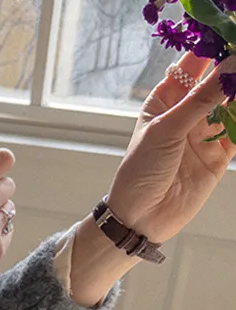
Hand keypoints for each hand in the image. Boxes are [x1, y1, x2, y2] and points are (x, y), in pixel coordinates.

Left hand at [108, 53, 235, 242]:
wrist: (140, 218)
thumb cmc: (140, 172)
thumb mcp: (166, 130)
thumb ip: (202, 99)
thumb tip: (232, 65)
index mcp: (164, 101)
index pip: (192, 65)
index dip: (212, 48)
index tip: (231, 35)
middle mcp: (186, 114)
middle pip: (217, 81)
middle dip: (232, 69)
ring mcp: (204, 134)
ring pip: (233, 104)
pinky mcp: (219, 155)